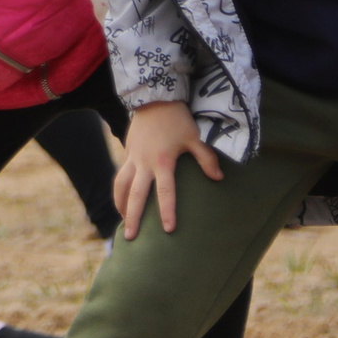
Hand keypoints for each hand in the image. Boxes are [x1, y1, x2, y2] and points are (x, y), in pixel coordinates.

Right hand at [114, 101, 221, 239]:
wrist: (155, 99)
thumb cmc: (178, 119)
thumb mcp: (195, 138)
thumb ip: (206, 159)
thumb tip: (218, 179)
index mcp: (162, 161)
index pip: (164, 192)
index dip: (167, 211)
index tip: (169, 230)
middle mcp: (144, 163)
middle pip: (135, 195)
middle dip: (133, 217)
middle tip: (130, 237)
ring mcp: (132, 158)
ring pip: (120, 186)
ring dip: (120, 205)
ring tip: (122, 222)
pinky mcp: (127, 153)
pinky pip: (120, 176)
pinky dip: (119, 191)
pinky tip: (121, 201)